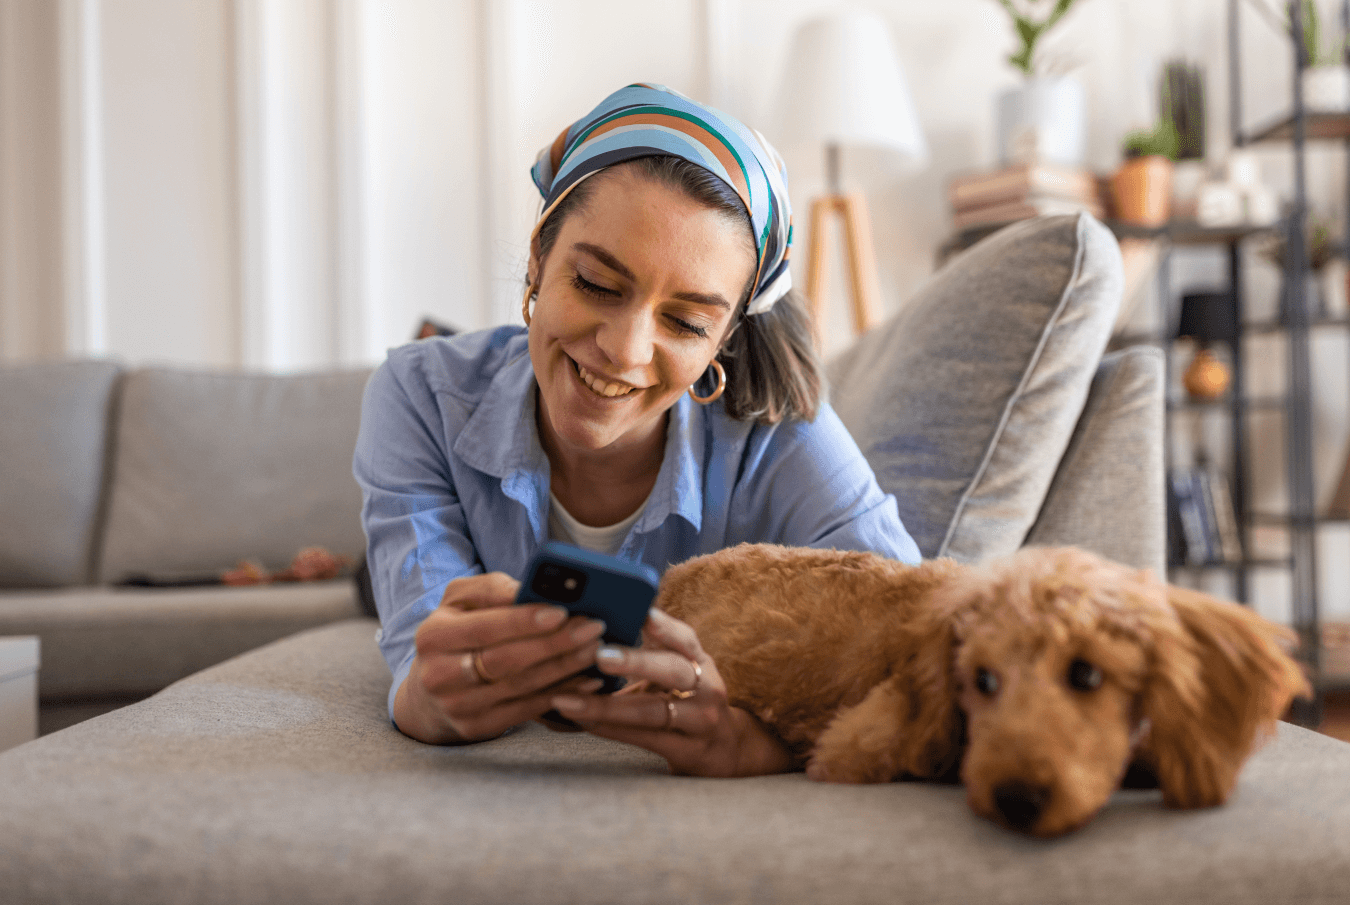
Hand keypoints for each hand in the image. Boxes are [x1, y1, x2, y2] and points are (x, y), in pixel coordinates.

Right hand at [393, 572, 607, 743]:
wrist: (430, 690)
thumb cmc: (457, 631)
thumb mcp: (461, 601)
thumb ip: (492, 589)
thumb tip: (530, 591)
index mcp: (433, 635)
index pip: (485, 627)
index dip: (525, 621)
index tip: (562, 612)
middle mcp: (439, 675)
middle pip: (506, 660)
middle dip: (555, 644)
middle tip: (593, 629)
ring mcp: (457, 706)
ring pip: (521, 686)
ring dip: (565, 669)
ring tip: (596, 650)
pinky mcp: (476, 727)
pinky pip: (527, 710)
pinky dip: (561, 694)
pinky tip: (588, 680)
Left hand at [547, 607, 794, 776]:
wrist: (725, 751)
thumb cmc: (687, 702)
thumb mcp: (678, 673)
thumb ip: (650, 652)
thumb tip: (594, 628)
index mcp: (700, 661)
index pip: (685, 638)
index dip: (663, 626)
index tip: (641, 613)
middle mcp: (707, 688)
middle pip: (673, 670)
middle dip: (635, 661)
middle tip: (598, 656)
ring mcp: (701, 721)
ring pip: (653, 711)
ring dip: (606, 706)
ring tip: (568, 700)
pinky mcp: (689, 751)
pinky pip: (644, 738)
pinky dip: (610, 729)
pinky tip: (582, 722)